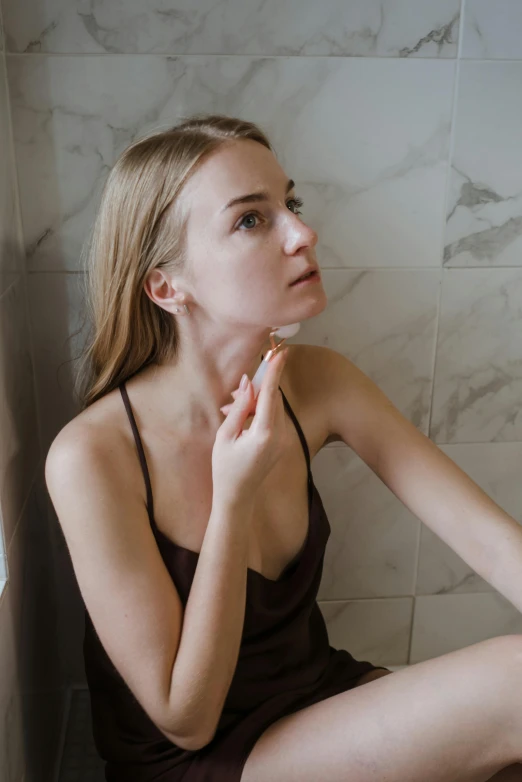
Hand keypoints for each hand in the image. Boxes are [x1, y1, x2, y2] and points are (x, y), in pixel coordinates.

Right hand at [211, 349, 288, 505]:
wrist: (238, 496)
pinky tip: (240, 419)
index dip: (275, 371)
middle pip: (273, 398)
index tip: (281, 351)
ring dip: (255, 401)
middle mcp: (280, 435)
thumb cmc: (225, 468)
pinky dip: (259, 412)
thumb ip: (239, 407)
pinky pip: (274, 417)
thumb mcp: (225, 435)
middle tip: (233, 394)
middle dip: (256, 389)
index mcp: (264, 433)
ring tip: (230, 409)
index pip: (271, 394)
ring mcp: (284, 439)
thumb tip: (249, 383)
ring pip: (273, 407)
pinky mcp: (283, 442)